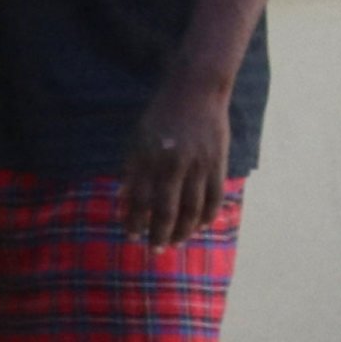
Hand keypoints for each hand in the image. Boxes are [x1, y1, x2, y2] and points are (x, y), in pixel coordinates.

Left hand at [119, 77, 234, 246]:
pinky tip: (202, 226)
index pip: (141, 201)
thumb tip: (122, 202)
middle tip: (156, 250)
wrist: (196, 90)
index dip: (135, 223)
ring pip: (192, 209)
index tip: (132, 237)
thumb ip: (131, 171)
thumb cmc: (161, 116)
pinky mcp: (218, 163)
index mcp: (149, 159)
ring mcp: (198, 165)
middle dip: (160, 235)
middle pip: (167, 211)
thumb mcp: (137, 140)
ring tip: (177, 242)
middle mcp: (173, 165)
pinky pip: (215, 197)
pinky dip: (209, 215)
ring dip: (184, 230)